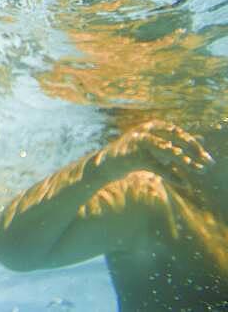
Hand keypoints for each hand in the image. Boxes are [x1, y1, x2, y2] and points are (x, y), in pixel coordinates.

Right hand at [91, 120, 214, 181]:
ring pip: (164, 149)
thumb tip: (201, 139)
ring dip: (182, 160)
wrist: (104, 165)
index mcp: (149, 127)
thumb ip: (175, 144)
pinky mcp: (132, 158)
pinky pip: (156, 166)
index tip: (205, 155)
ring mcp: (136, 144)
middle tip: (207, 161)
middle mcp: (143, 132)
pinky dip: (171, 175)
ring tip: (196, 168)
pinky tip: (184, 184)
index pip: (175, 131)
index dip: (192, 142)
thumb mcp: (156, 148)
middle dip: (192, 148)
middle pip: (172, 136)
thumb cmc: (133, 156)